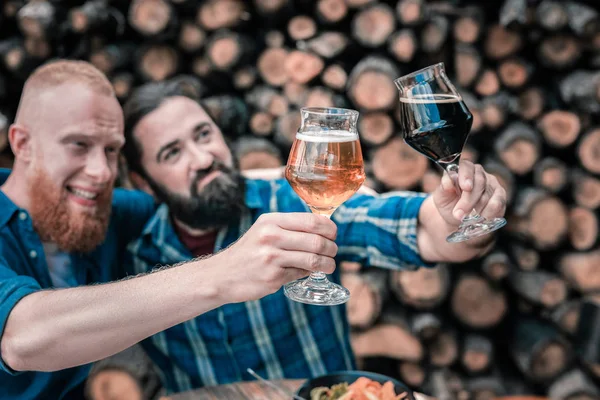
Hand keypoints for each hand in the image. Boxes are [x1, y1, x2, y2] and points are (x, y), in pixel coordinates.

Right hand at [211, 213, 337, 302]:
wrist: (222, 275)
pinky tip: (305, 272)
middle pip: (317, 241)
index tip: (333, 234)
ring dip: (327, 264)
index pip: (312, 221)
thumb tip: (324, 229)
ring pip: (313, 260)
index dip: (329, 229)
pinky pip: (301, 274)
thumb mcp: (264, 230)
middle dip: (332, 248)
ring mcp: (271, 258)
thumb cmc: (249, 252)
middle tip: (333, 252)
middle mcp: (271, 236)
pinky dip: (307, 273)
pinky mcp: (273, 277)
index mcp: (271, 221)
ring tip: (328, 265)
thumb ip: (290, 227)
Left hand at [432, 160, 506, 225]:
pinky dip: (488, 213)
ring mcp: (492, 183)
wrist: (457, 218)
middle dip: (468, 201)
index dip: (466, 176)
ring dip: (477, 210)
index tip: (465, 187)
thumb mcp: (441, 197)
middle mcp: (479, 173)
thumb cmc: (448, 204)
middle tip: (459, 214)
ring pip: (488, 195)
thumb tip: (447, 180)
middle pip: (479, 183)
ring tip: (467, 219)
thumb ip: (443, 187)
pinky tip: (480, 219)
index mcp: (463, 169)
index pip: (466, 167)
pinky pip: (497, 203)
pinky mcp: (500, 195)